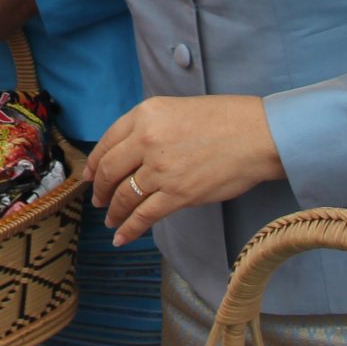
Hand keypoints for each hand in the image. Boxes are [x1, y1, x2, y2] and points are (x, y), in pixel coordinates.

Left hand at [85, 94, 280, 246]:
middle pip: (109, 170)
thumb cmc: (225, 119)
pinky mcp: (176, 194)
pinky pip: (143, 216)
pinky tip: (121, 237)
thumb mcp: (177, 109)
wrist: (256, 135)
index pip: (107, 141)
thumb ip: (151, 127)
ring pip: (124, 195)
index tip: (90, 175)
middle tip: (97, 199)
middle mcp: (146, 139)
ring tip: (110, 219)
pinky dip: (129, 229)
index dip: (94, 162)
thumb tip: (132, 152)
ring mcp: (160, 169)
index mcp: (145, 114)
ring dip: (113, 210)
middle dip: (100, 188)